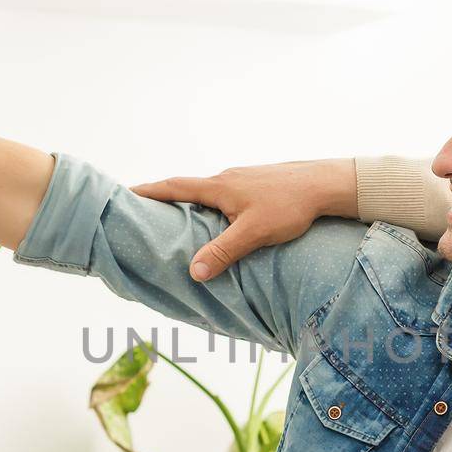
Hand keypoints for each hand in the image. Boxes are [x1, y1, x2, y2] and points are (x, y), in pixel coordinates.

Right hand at [131, 158, 355, 281]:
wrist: (325, 184)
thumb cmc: (290, 206)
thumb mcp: (254, 233)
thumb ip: (223, 252)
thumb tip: (193, 273)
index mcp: (219, 187)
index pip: (174, 187)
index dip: (148, 191)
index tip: (125, 193)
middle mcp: (227, 178)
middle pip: (186, 187)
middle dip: (163, 197)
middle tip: (142, 208)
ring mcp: (243, 180)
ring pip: (207, 191)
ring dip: (188, 202)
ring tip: (175, 219)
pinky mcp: (258, 185)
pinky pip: (224, 194)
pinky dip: (210, 205)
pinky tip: (219, 219)